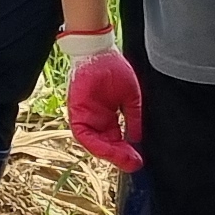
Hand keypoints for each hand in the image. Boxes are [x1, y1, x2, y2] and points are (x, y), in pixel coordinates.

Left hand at [62, 27, 142, 168]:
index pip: (116, 140)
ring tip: (125, 159)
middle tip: (134, 164)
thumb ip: (132, 118)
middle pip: (106, 145)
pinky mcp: (76, 112)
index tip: (138, 160)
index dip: (126, 152)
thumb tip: (137, 139)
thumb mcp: (129, 97)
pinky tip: (109, 150)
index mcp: (107, 116)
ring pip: (94, 144)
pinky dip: (96, 144)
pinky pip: (83, 134)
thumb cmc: (114, 69)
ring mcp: (85, 117)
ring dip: (109, 154)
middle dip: (120, 157)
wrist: (99, 51)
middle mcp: (96, 120)